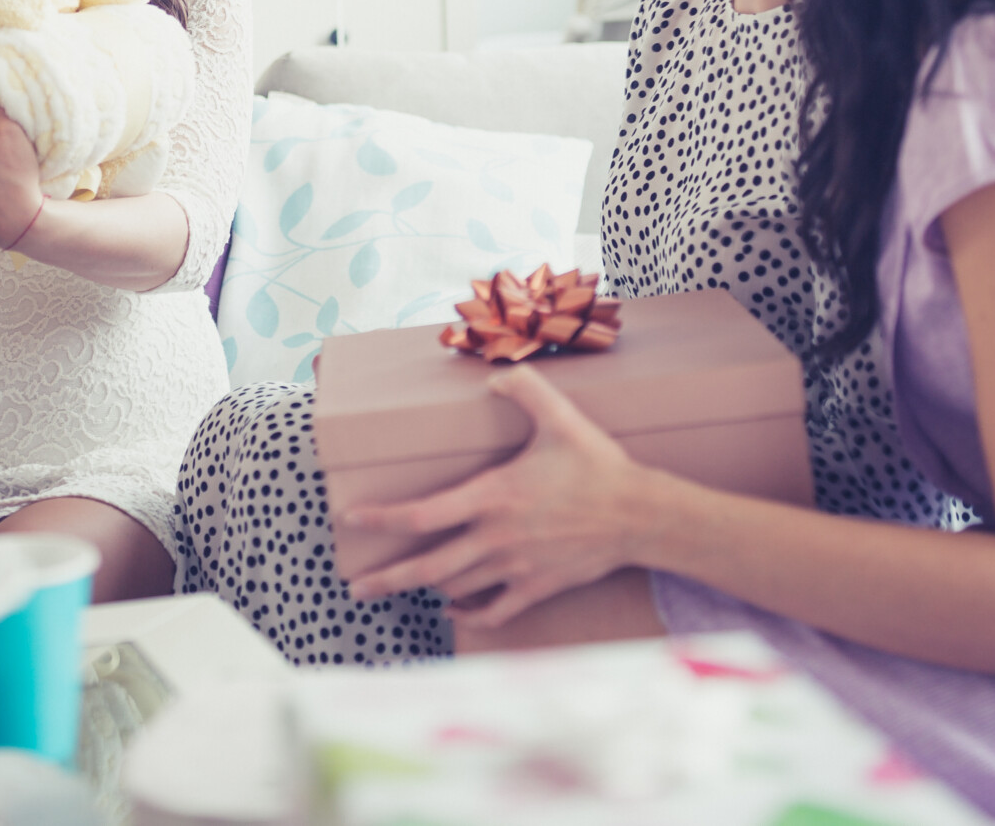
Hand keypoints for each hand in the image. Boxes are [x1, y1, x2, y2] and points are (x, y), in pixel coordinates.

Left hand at [343, 364, 655, 627]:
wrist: (641, 515)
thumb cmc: (598, 466)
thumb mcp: (561, 417)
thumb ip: (524, 390)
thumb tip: (492, 380)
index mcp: (493, 497)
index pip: (424, 513)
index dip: (384, 518)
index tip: (353, 519)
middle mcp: (497, 537)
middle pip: (428, 567)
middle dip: (387, 580)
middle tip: (355, 588)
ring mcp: (516, 568)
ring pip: (457, 588)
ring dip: (428, 586)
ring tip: (405, 582)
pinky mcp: (537, 588)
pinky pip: (494, 611)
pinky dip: (469, 614)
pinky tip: (454, 609)